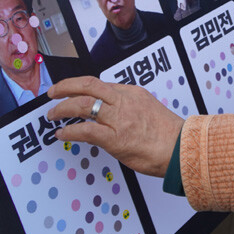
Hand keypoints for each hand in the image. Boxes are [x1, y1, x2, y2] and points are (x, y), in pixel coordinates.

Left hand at [47, 77, 183, 177]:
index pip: (100, 84)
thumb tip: (107, 113)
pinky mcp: (115, 138)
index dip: (80, 86)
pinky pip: (85, 131)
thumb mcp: (147, 109)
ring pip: (82, 105)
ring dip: (62, 109)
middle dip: (65, 86)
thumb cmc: (168, 135)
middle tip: (53, 92)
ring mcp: (119, 119)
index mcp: (133, 93)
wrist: (180, 149)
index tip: (70, 90)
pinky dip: (70, 132)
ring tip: (53, 114)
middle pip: (88, 85)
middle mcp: (124, 101)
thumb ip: (127, 107)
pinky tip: (62, 134)